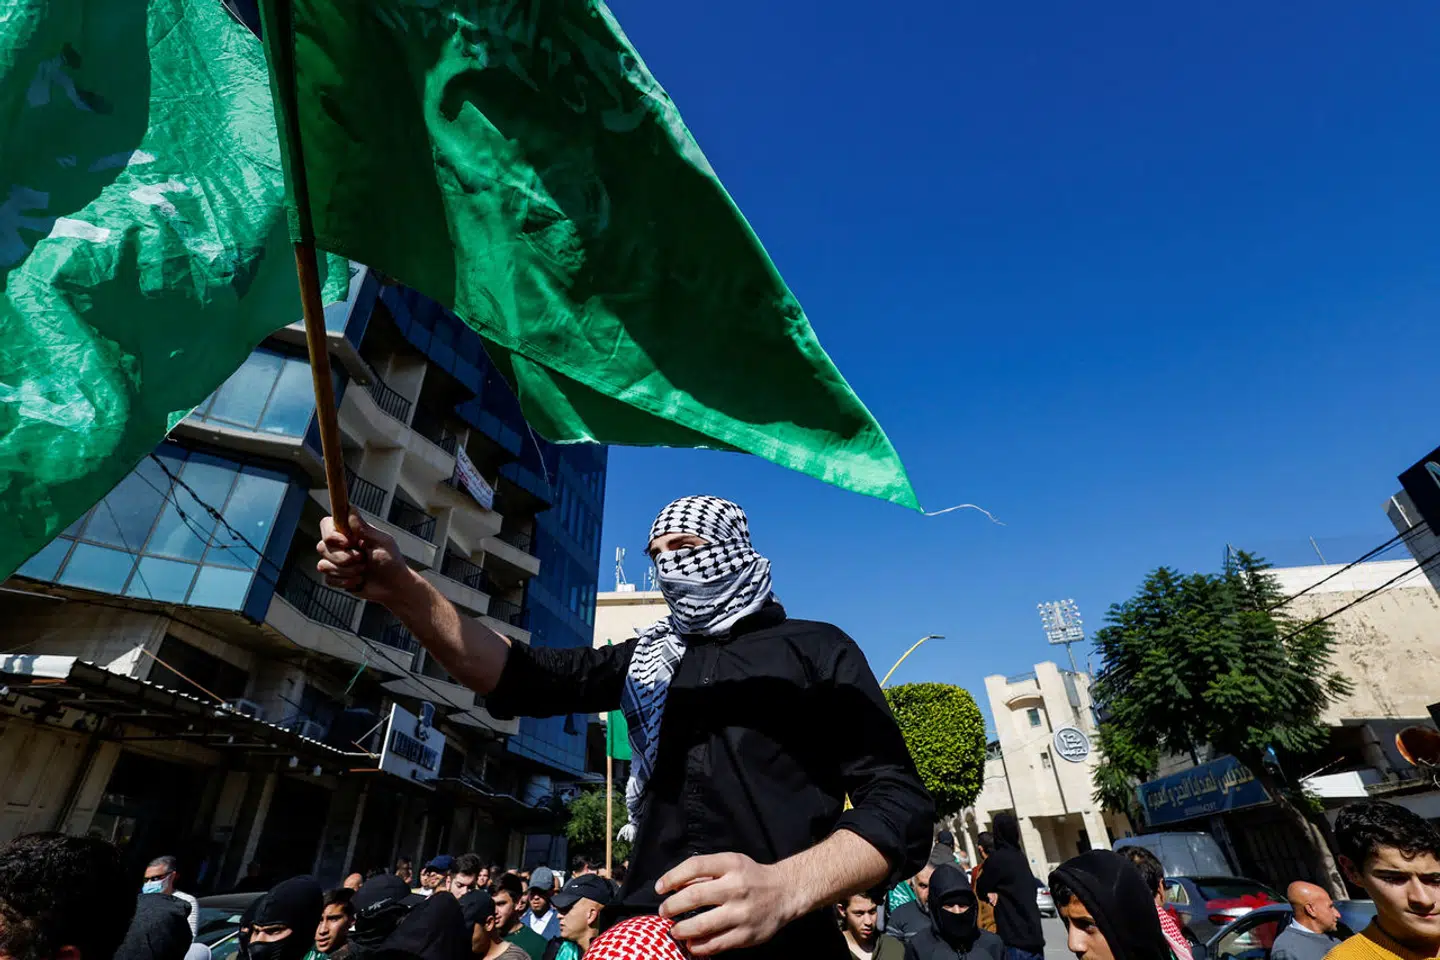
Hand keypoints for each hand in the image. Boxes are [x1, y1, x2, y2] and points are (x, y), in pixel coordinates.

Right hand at [316, 512, 417, 603]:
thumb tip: (351, 508)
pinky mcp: (337, 578)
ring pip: (323, 565)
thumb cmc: (392, 562)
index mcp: (350, 533)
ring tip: (363, 571)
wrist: (394, 587)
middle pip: (321, 547)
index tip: (348, 542)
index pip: (326, 525)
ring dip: (346, 571)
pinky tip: (359, 581)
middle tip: (362, 559)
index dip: (331, 534)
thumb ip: (364, 528)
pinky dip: (345, 582)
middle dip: (342, 557)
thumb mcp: (381, 542)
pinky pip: (328, 579)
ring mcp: (337, 562)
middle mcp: (340, 546)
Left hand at [656, 853, 802, 955]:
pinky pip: (716, 944)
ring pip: (702, 924)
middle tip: (663, 912)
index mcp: (731, 864)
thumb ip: (706, 872)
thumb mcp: (731, 863)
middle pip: (694, 896)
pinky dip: (699, 946)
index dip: (672, 877)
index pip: (694, 866)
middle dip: (672, 906)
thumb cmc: (751, 877)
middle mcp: (736, 887)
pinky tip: (691, 944)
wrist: (785, 893)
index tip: (660, 888)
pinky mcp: (746, 934)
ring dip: (681, 929)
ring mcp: (742, 913)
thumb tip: (674, 886)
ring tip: (674, 930)